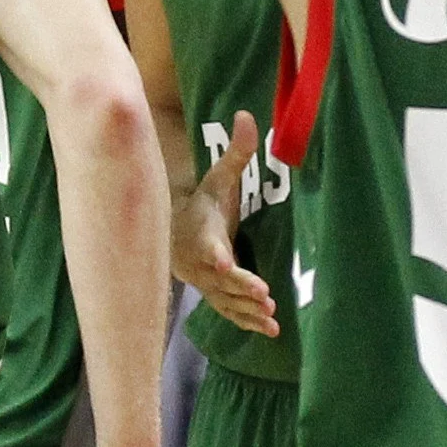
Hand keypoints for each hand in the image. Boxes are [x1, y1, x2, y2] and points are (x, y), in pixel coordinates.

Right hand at [175, 110, 281, 338]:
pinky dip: (248, 323)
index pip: (207, 247)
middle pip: (220, 281)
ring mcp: (207, 285)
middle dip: (240, 288)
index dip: (213, 256)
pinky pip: (230, 313)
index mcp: (203, 234)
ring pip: (227, 302)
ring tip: (273, 318)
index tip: (222, 264)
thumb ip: (237, 152)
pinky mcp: (215, 297)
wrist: (173, 232)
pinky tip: (271, 332)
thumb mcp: (219, 177)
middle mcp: (202, 264)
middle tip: (265, 296)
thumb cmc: (203, 203)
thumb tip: (247, 114)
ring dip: (248, 311)